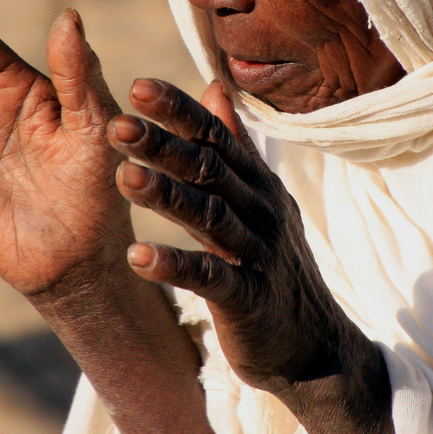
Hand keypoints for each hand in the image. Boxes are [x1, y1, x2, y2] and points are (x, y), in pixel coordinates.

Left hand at [108, 78, 373, 394]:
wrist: (315, 347)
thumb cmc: (274, 268)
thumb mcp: (260, 201)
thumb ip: (235, 146)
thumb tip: (214, 88)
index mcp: (259, 184)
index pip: (216, 136)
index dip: (180, 111)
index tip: (139, 86)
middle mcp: (262, 211)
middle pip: (208, 169)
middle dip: (162, 144)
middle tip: (117, 125)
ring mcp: (258, 254)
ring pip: (208, 216)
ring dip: (165, 195)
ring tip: (123, 177)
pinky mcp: (249, 298)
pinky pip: (209, 278)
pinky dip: (174, 266)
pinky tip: (137, 256)